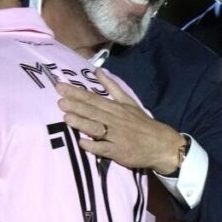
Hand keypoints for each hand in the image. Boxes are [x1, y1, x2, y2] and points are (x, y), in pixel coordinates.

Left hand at [56, 70, 183, 173]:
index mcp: (115, 107)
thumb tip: (98, 70)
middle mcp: (114, 120)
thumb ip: (112, 86)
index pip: (93, 98)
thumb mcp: (128, 101)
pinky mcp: (118, 151)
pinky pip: (104, 149)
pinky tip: (81, 143)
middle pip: (93, 111)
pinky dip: (93, 146)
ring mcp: (116, 136)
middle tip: (60, 101)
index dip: (76, 93)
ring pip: (96, 128)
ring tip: (66, 117)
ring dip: (82, 123)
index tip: (60, 87)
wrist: (161, 144)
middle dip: (76, 106)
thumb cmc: (141, 123)